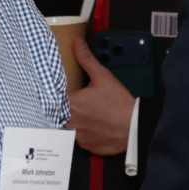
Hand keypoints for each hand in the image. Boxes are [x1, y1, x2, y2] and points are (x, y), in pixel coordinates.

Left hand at [66, 39, 133, 157]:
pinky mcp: (87, 146)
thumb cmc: (119, 104)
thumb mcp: (103, 77)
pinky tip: (95, 127)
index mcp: (71, 104)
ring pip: (70, 129)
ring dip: (75, 123)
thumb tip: (77, 44)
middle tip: (79, 106)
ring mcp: (78, 136)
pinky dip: (86, 134)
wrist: (135, 126)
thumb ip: (86, 59)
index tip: (62, 96)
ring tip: (89, 116)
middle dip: (66, 110)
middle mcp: (70, 122)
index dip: (57, 97)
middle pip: (60, 115)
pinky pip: (81, 140)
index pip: (53, 100)